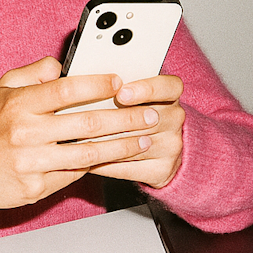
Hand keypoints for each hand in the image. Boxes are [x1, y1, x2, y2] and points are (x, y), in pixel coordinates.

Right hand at [0, 57, 163, 210]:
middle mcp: (26, 132)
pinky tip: (117, 159)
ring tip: (143, 139)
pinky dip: (99, 166)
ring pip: (88, 152)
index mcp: (19, 104)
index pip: (66, 89)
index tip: (120, 82)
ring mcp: (32, 162)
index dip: (97, 84)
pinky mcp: (36, 187)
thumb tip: (61, 65)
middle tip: (148, 114)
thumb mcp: (1, 90)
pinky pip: (74, 174)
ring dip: (121, 146)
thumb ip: (32, 74)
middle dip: (124, 118)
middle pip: (86, 123)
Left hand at [87, 74, 184, 188]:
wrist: (160, 145)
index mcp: (170, 94)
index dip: (146, 89)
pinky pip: (127, 168)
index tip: (122, 93)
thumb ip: (115, 87)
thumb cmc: (136, 110)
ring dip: (103, 143)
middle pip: (147, 118)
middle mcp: (175, 119)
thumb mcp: (134, 94)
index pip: (169, 86)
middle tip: (87, 120)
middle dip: (115, 120)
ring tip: (77, 140)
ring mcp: (171, 146)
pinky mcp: (163, 170)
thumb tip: (82, 82)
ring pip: (133, 145)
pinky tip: (85, 160)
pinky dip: (103, 164)